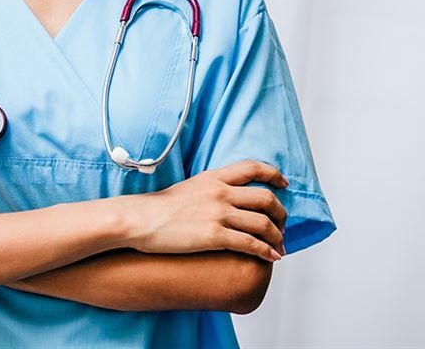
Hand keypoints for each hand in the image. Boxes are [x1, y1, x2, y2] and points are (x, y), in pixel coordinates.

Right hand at [124, 160, 287, 261]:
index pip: (253, 167)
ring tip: (279, 247)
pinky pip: (251, 243)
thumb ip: (209, 189)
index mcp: (213, 178)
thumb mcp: (188, 187)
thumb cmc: (158, 208)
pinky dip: (266, 251)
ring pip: (263, 223)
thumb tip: (224, 198)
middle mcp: (220, 193)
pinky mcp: (214, 236)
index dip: (274, 175)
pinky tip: (271, 257)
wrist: (139, 219)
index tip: (284, 184)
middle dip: (281, 213)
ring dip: (277, 236)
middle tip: (282, 225)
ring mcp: (218, 214)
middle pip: (266, 198)